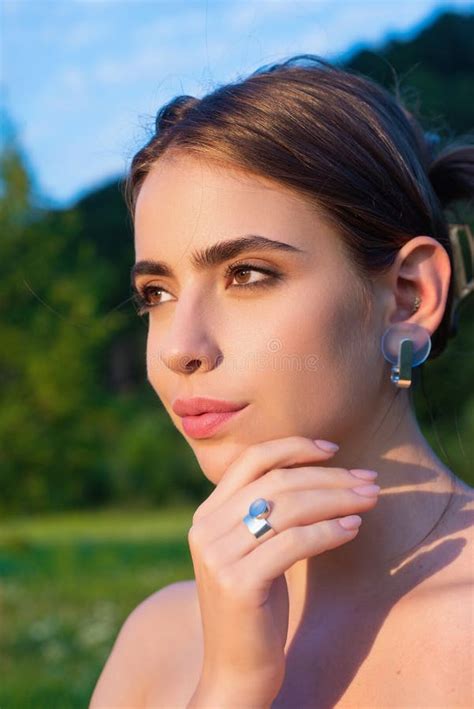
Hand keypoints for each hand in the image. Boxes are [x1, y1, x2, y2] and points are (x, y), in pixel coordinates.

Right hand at [187, 436, 379, 705]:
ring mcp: (218, 555)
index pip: (252, 460)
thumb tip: (322, 472)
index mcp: (208, 513)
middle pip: (277, 482)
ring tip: (370, 499)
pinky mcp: (237, 583)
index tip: (333, 449)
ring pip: (288, 507)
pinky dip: (329, 532)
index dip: (294, 448)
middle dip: (329, 476)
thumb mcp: (256, 549)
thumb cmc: (257, 607)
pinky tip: (353, 529)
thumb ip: (269, 512)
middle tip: (369, 480)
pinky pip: (294, 543)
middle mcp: (206, 527)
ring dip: (337, 498)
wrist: (235, 670)